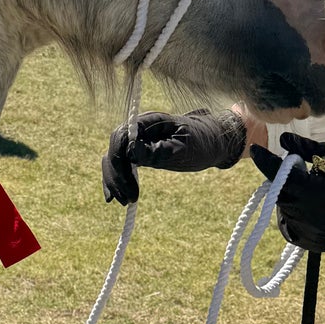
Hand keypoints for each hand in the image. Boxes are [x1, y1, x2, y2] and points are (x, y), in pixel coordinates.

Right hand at [101, 109, 246, 203]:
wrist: (212, 140)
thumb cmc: (202, 142)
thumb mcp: (183, 149)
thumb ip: (157, 150)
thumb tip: (130, 152)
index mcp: (149, 121)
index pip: (121, 138)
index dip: (120, 163)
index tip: (130, 187)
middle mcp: (139, 128)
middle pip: (115, 149)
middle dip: (116, 176)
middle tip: (127, 200)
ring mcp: (137, 139)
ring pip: (113, 157)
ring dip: (114, 180)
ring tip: (123, 202)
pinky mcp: (138, 151)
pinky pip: (120, 163)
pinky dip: (115, 179)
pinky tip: (112, 197)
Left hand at [249, 132, 324, 252]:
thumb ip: (310, 150)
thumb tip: (283, 140)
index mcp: (317, 194)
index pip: (280, 177)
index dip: (265, 162)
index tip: (255, 149)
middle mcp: (310, 218)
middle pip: (280, 195)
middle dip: (281, 178)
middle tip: (295, 165)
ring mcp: (313, 235)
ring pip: (285, 212)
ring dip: (289, 196)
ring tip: (310, 185)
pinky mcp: (317, 245)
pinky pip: (294, 228)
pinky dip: (295, 214)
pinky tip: (311, 204)